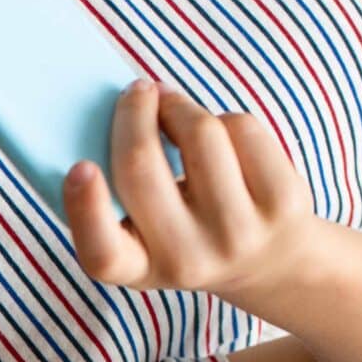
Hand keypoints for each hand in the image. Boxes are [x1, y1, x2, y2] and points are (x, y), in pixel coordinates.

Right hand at [66, 82, 321, 301]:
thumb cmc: (187, 231)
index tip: (80, 166)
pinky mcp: (282, 203)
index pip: (102, 253)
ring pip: (201, 133)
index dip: (85, 208)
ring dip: (182, 107)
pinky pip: (241, 127)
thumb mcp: (146, 233)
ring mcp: (238, 234)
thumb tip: (124, 107)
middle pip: (142, 169)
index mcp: (138, 269)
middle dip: (135, 114)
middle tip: (137, 92)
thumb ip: (121, 192)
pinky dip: (224, 118)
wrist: (270, 262)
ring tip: (177, 111)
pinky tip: (222, 136)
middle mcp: (187, 260)